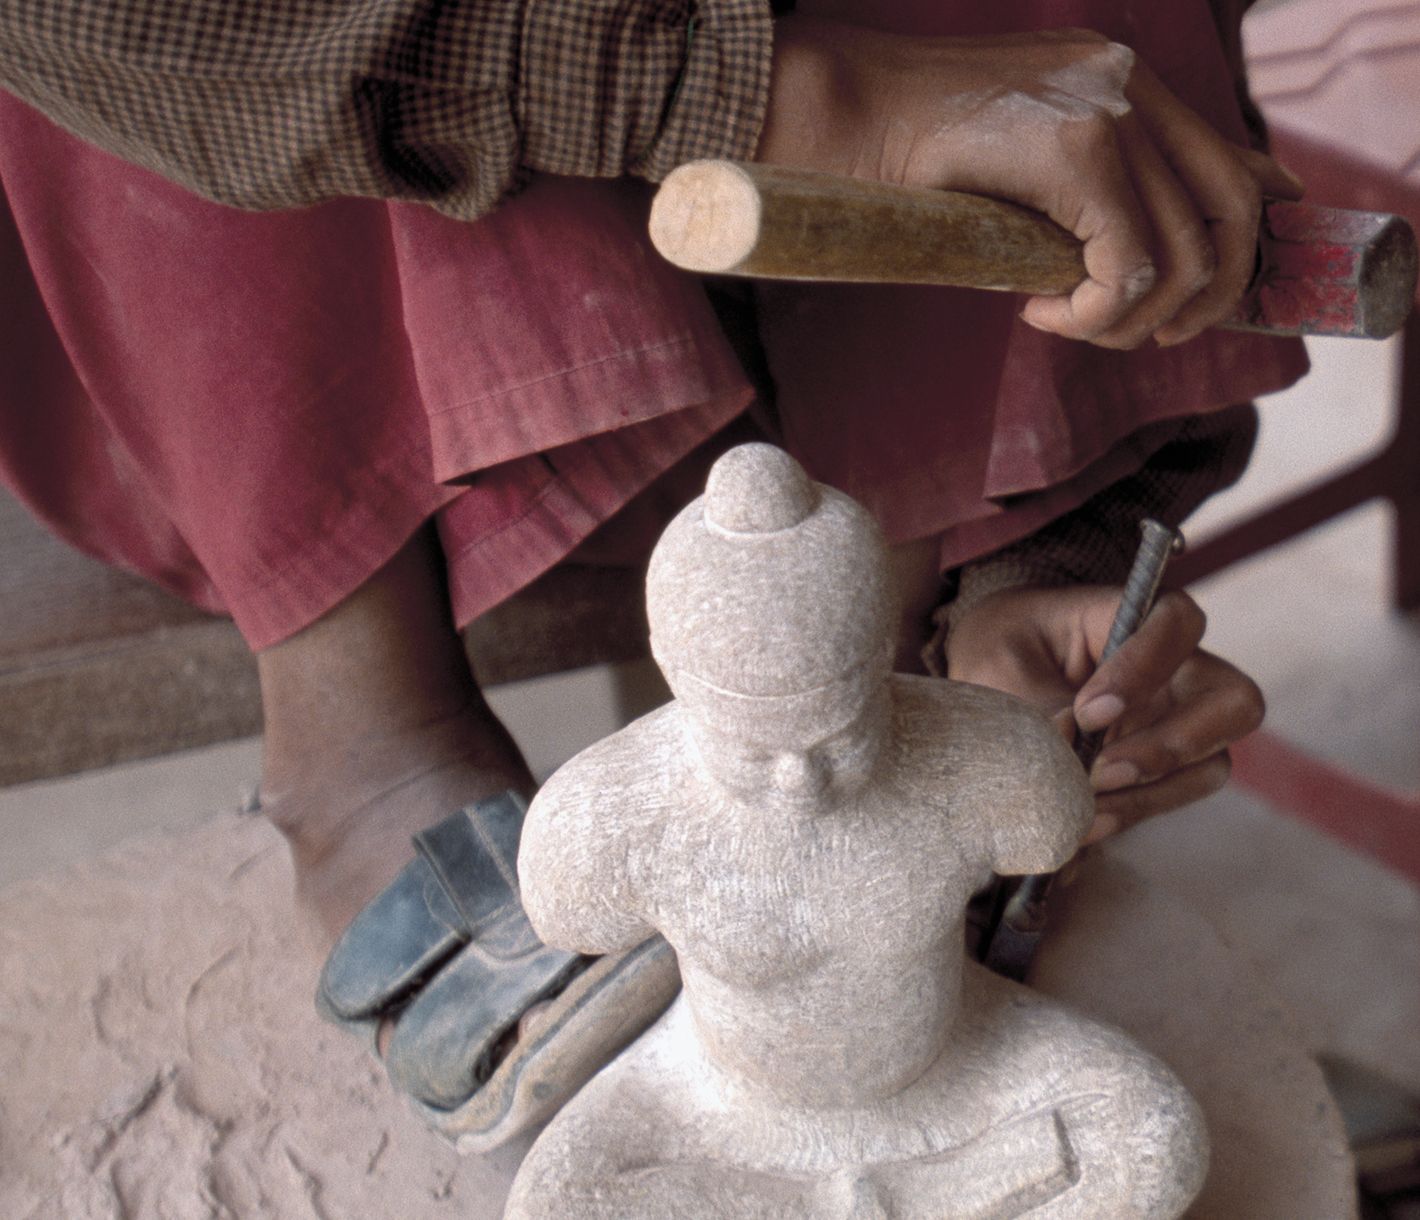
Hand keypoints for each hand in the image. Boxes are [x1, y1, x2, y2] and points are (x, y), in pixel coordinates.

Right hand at [756, 17, 1303, 347]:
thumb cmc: (905, 151)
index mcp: (1122, 78)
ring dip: (1133, 319)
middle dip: (1208, 298)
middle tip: (1150, 336)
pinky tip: (1041, 313)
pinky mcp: (1076, 148)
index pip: (1230, 162)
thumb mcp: (1015, 163)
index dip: (1242, 243)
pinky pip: (1127, 266)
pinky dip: (1094, 315)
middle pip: (1232, 208)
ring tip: (1068, 323)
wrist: (840, 111)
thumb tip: (1130, 265)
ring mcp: (1109, 108)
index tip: (1209, 302)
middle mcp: (1131, 82)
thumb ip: (1077, 192)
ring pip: (1183, 251)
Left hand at [945, 584, 1263, 840]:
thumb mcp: (1003, 664)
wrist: (991, 678)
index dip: (1146, 668)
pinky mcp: (1159, 767)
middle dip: (1175, 744)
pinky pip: (1172, 796)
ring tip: (1086, 808)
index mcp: (1135, 618)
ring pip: (1209, 764)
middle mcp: (1174, 671)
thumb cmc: (1003, 650)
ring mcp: (1175, 722)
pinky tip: (1083, 826)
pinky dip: (1132, 813)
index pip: (1179, 623)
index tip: (1089, 711)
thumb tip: (1067, 768)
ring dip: (1151, 792)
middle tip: (1104, 770)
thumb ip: (1040, 706)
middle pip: (1233, 702)